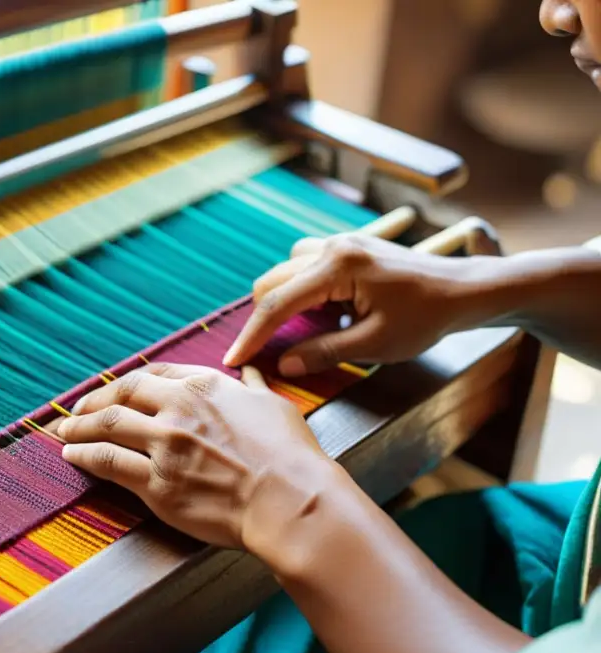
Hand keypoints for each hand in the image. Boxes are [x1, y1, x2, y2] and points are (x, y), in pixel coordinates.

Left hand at [56, 363, 350, 558]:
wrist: (291, 501)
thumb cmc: (292, 456)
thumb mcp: (274, 405)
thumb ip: (251, 387)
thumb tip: (248, 371)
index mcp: (206, 386)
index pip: (155, 374)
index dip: (129, 382)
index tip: (117, 389)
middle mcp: (179, 409)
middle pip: (122, 394)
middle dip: (94, 400)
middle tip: (76, 409)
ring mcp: (165, 446)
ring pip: (107, 426)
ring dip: (78, 427)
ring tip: (64, 432)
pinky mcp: (157, 484)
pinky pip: (108, 462)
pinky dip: (84, 456)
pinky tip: (72, 456)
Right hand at [222, 234, 484, 374]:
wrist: (464, 290)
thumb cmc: (426, 318)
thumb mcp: (374, 345)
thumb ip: (323, 351)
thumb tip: (280, 364)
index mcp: (337, 267)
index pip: (278, 304)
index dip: (252, 336)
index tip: (232, 362)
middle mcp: (332, 246)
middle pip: (272, 282)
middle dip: (264, 319)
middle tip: (266, 354)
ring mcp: (340, 243)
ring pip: (286, 271)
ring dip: (284, 302)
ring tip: (306, 331)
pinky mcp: (348, 247)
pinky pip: (305, 265)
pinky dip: (302, 290)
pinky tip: (324, 312)